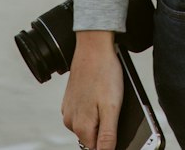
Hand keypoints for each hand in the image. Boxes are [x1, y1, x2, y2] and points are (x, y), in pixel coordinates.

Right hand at [61, 32, 124, 149]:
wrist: (93, 46)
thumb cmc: (105, 73)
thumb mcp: (112, 107)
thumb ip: (108, 135)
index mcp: (81, 127)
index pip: (97, 149)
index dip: (110, 142)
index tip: (116, 125)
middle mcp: (70, 121)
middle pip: (92, 137)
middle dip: (105, 128)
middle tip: (114, 107)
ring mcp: (69, 109)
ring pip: (88, 124)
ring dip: (99, 117)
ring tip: (107, 97)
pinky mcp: (70, 99)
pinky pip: (83, 111)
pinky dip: (93, 106)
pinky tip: (99, 92)